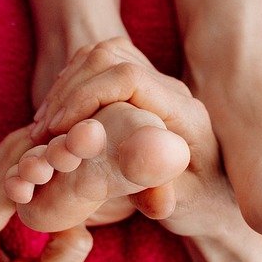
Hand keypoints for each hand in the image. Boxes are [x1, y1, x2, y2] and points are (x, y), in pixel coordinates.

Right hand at [30, 38, 250, 242]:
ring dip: (67, 85)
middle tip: (43, 134)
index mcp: (184, 111)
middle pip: (110, 56)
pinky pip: (101, 65)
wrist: (218, 194)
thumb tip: (153, 198)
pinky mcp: (143, 86)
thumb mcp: (187, 207)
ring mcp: (157, 83)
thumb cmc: (203, 204)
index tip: (59, 130)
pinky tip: (59, 120)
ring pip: (103, 54)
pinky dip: (73, 84)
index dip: (86, 96)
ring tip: (45, 128)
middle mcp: (172, 89)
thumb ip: (166, 195)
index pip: (128, 78)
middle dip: (68, 90)